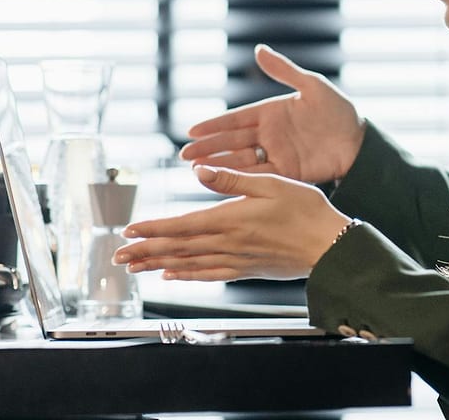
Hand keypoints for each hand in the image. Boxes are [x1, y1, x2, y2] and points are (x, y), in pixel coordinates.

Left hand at [113, 165, 350, 281]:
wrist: (330, 246)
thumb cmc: (306, 210)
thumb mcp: (272, 183)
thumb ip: (232, 179)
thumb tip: (199, 172)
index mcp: (231, 219)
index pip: (182, 225)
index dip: (153, 229)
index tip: (129, 231)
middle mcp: (229, 243)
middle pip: (178, 248)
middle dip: (145, 251)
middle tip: (118, 256)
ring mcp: (236, 259)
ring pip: (188, 264)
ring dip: (158, 265)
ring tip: (135, 267)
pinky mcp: (246, 269)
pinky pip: (209, 275)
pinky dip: (187, 276)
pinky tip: (173, 275)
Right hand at [180, 44, 365, 183]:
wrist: (359, 142)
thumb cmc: (339, 110)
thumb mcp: (312, 86)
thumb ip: (284, 70)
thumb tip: (259, 49)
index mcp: (272, 112)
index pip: (236, 120)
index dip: (214, 125)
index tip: (192, 130)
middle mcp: (269, 134)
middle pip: (232, 142)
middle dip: (208, 148)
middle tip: (184, 155)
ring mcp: (276, 154)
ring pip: (240, 160)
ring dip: (219, 165)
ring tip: (195, 170)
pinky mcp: (286, 173)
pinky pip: (259, 176)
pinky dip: (240, 179)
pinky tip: (222, 182)